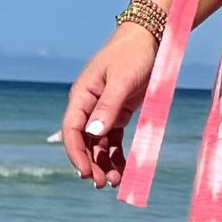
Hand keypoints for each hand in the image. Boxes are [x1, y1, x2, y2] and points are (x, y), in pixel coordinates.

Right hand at [61, 22, 158, 187]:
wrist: (150, 38)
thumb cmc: (133, 54)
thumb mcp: (122, 80)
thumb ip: (108, 107)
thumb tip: (92, 134)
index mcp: (82, 95)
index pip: (71, 130)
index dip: (75, 153)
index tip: (85, 173)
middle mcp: (88, 105)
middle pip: (83, 141)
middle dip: (90, 164)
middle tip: (102, 184)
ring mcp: (102, 110)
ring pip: (97, 144)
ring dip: (103, 163)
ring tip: (114, 182)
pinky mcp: (118, 112)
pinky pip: (112, 140)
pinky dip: (115, 156)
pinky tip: (122, 171)